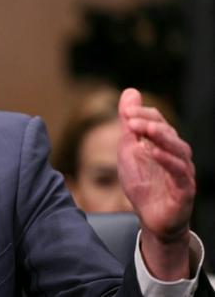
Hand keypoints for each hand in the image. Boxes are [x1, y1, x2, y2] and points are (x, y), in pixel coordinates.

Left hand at [118, 88, 194, 278]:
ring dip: (160, 137)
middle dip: (150, 123)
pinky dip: (167, 161)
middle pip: (168, 133)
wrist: (151, 217)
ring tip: (144, 130)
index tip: (126, 111)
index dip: (142, 114)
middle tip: (131, 119)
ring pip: (177, 149)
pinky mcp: (184, 189)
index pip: (157, 121)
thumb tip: (130, 91)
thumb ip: (129, 123)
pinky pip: (179, 173)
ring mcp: (182, 171)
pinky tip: (153, 153)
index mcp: (164, 143)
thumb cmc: (143, 182)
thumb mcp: (129, 149)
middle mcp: (177, 154)